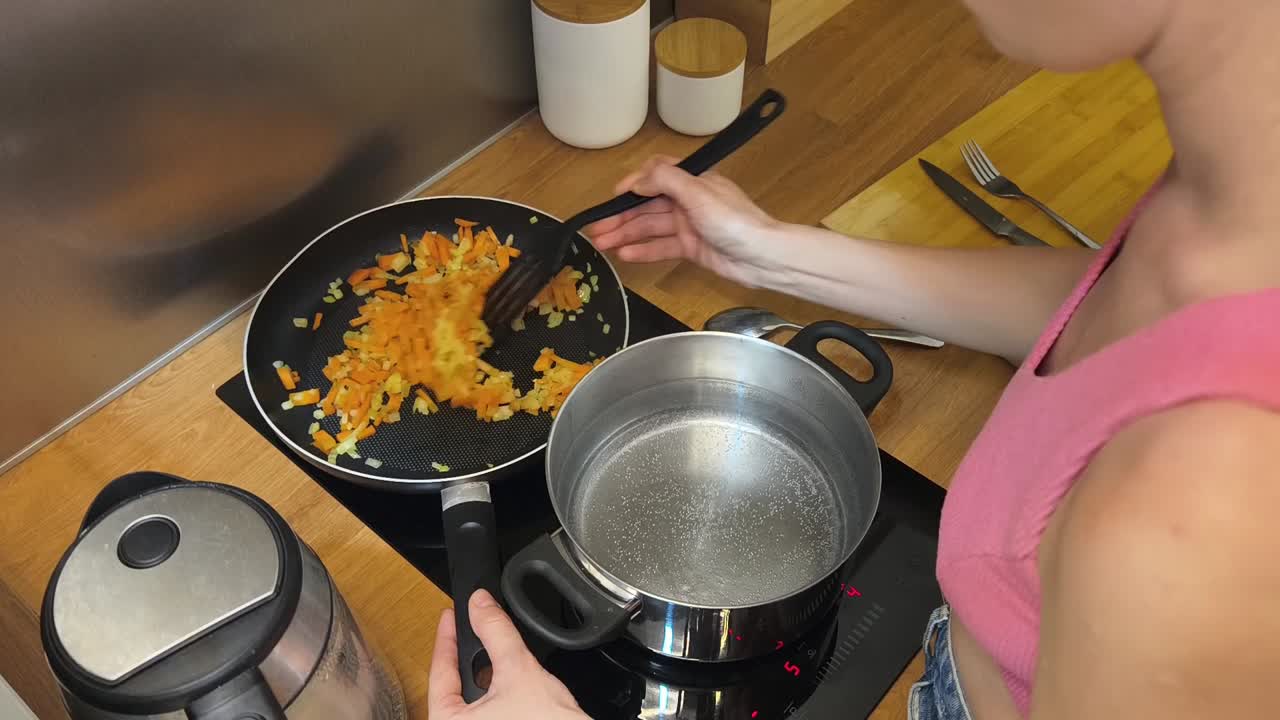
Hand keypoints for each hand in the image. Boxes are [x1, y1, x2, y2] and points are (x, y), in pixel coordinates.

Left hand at [429, 590, 587, 719]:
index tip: (450, 617)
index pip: (440, 673)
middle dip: (466, 654)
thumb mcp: (518, 670)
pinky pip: (487, 708)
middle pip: (455, 684)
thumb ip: (496, 632)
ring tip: (491, 646)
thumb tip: (481, 605)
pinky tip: (506, 675)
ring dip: (483, 671)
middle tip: (469, 625)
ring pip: (472, 697)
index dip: (446, 639)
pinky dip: (495, 689)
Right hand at [585, 155, 784, 287]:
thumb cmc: (733, 220)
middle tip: (597, 229)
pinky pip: (661, 247)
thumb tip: (636, 179)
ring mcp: (689, 225)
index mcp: (693, 180)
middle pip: (647, 205)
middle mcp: (688, 200)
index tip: (613, 196)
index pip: (656, 174)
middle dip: (621, 216)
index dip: (633, 183)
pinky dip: (643, 251)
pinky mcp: (691, 248)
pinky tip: (624, 255)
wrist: (761, 257)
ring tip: (602, 245)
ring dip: (626, 235)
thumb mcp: (698, 192)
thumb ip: (665, 180)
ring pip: (651, 227)